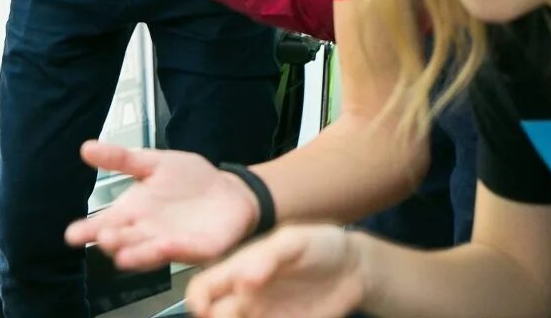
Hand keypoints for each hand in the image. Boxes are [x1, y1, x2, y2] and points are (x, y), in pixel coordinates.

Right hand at [63, 140, 259, 269]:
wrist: (228, 190)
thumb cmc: (188, 179)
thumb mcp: (152, 162)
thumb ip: (121, 159)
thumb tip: (85, 147)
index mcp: (134, 211)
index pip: (105, 223)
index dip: (88, 230)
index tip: (72, 235)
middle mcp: (147, 231)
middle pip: (125, 240)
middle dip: (113, 241)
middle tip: (104, 237)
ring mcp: (172, 242)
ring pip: (149, 252)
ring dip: (137, 254)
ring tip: (123, 255)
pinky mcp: (198, 248)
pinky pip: (185, 251)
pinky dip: (175, 249)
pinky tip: (165, 244)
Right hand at [185, 225, 367, 317]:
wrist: (353, 271)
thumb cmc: (321, 246)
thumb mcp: (294, 241)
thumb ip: (268, 256)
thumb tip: (243, 277)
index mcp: (239, 268)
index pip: (203, 287)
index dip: (197, 301)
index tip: (205, 311)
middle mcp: (245, 296)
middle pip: (215, 315)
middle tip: (242, 316)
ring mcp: (262, 315)